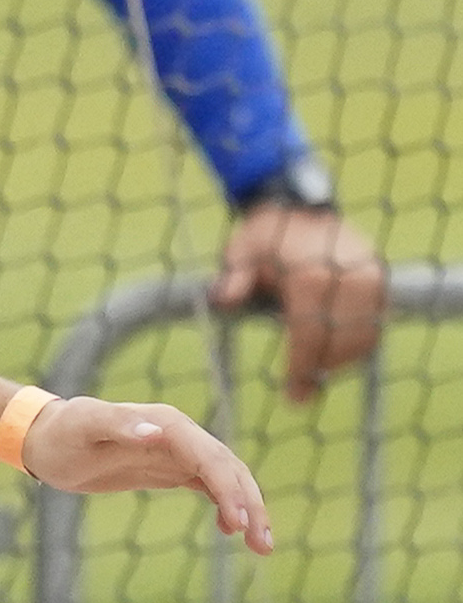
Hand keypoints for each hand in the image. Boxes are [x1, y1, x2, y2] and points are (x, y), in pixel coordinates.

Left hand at [20, 395, 272, 554]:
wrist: (45, 439)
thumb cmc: (62, 433)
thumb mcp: (84, 428)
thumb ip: (119, 425)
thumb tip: (157, 432)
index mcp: (166, 423)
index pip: (209, 457)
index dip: (228, 489)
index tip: (239, 522)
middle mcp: (179, 434)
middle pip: (228, 469)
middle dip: (250, 504)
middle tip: (262, 545)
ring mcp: (177, 452)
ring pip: (225, 479)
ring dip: (247, 509)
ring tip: (261, 547)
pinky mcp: (169, 469)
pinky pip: (208, 486)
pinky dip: (225, 506)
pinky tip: (231, 531)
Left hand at [213, 204, 384, 401]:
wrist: (297, 206)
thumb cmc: (263, 236)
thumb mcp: (240, 253)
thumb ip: (235, 279)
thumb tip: (223, 299)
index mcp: (312, 278)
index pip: (310, 337)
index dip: (302, 369)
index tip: (293, 395)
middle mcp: (348, 279)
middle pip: (341, 342)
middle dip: (321, 371)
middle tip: (301, 396)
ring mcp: (369, 278)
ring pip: (365, 336)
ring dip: (343, 361)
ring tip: (316, 375)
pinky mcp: (380, 278)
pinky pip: (377, 321)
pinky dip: (361, 343)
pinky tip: (337, 356)